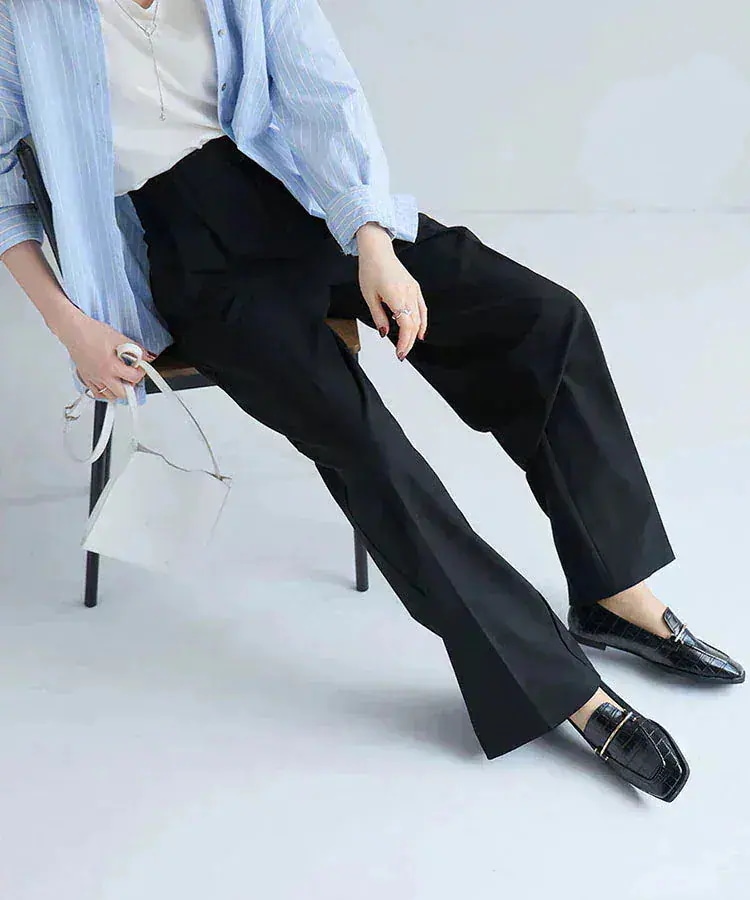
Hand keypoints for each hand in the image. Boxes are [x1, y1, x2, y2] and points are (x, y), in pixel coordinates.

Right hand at [51, 305, 155, 400]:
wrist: (74, 330)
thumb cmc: (92, 332)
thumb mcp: (119, 338)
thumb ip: (136, 349)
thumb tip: (147, 356)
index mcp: (111, 366)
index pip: (133, 378)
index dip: (140, 373)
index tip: (140, 368)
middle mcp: (101, 376)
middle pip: (122, 394)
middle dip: (131, 387)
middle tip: (132, 377)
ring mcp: (93, 379)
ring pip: (109, 396)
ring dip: (118, 391)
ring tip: (122, 381)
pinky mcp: (86, 378)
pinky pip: (97, 393)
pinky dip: (105, 392)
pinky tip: (109, 384)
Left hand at [356, 223, 426, 359]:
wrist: (377, 251)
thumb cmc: (371, 270)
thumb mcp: (369, 296)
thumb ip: (378, 316)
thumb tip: (384, 332)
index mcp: (396, 296)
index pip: (406, 325)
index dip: (404, 342)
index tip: (399, 353)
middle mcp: (408, 294)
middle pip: (414, 324)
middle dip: (408, 342)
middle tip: (401, 354)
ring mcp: (414, 290)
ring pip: (419, 317)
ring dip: (414, 334)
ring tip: (408, 346)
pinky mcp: (415, 288)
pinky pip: (422, 308)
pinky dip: (422, 321)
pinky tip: (420, 332)